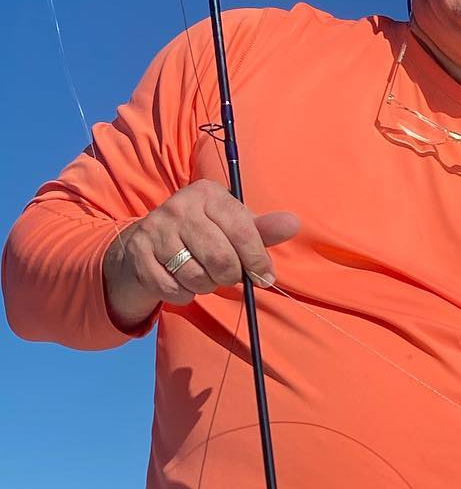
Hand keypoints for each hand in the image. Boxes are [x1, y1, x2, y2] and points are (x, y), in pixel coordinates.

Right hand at [102, 180, 299, 329]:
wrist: (147, 244)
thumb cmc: (204, 235)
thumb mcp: (235, 226)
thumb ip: (263, 230)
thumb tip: (292, 223)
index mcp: (208, 194)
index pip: (243, 232)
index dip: (257, 261)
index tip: (264, 276)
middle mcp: (179, 206)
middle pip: (222, 260)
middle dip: (230, 276)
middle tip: (227, 274)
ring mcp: (155, 229)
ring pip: (198, 278)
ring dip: (206, 286)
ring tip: (202, 273)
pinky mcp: (139, 253)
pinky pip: (174, 290)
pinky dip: (184, 294)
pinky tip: (181, 280)